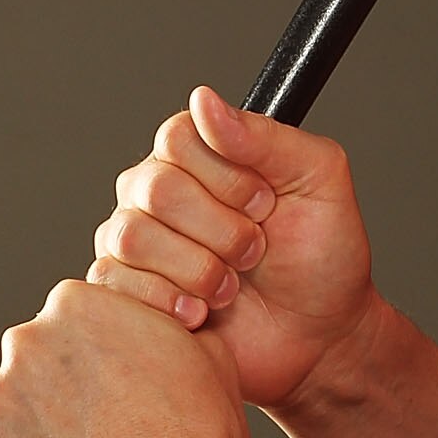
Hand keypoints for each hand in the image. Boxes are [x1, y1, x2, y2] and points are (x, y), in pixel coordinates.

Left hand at [0, 278, 254, 437]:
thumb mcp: (207, 352)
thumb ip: (164, 325)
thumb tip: (157, 327)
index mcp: (76, 303)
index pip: (71, 320)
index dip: (97, 356)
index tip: (115, 387)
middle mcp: (26, 341)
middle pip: (36, 362)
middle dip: (63, 391)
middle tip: (104, 430)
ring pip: (15, 412)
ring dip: (41, 432)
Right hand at [87, 86, 377, 415]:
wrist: (320, 338)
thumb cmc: (323, 256)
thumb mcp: (317, 180)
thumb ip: (264, 136)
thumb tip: (204, 99)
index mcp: (199, 153)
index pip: (178, 138)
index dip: (228, 178)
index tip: (267, 205)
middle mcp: (155, 190)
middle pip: (155, 188)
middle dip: (222, 231)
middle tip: (255, 251)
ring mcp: (133, 241)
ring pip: (131, 237)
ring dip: (199, 270)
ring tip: (230, 287)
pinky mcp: (124, 293)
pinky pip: (114, 284)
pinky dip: (170, 304)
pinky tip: (202, 313)